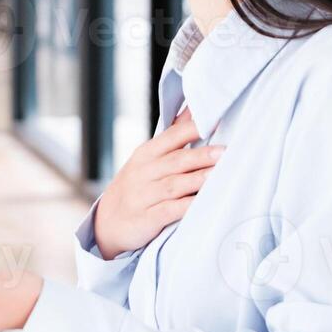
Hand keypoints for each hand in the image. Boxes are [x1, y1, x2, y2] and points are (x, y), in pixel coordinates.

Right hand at [94, 107, 223, 259]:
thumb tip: (193, 109)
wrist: (107, 223)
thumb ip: (172, 136)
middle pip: (175, 161)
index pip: (171, 136)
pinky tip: (201, 203)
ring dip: (197, 180)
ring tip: (219, 175)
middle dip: (200, 156)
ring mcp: (143, 196)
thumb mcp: (147, 159)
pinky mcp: (146, 219)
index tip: (215, 120)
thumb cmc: (135, 186)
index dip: (193, 128)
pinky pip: (168, 211)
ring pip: (173, 185)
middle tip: (224, 152)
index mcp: (146, 154)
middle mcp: (143, 172)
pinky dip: (185, 207)